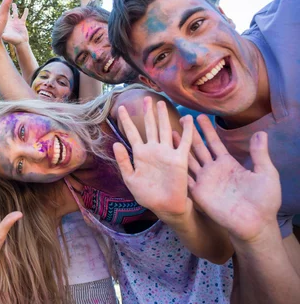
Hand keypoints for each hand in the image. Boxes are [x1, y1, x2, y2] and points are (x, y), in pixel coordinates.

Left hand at [2, 4, 28, 45]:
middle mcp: (10, 22)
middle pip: (7, 13)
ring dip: (14, 8)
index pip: (1, 15)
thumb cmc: (13, 41)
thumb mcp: (8, 37)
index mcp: (5, 24)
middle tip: (3, 1)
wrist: (21, 43)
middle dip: (5, 8)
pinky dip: (25, 12)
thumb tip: (2, 35)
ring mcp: (16, 22)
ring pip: (15, 13)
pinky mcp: (22, 23)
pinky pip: (24, 16)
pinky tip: (26, 8)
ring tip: (14, 3)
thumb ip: (5, 36)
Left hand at [113, 97, 193, 220]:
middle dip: (147, 112)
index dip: (126, 120)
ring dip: (163, 117)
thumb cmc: (147, 195)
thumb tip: (116, 143)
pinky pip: (185, 142)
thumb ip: (123, 161)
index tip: (120, 107)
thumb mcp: (130, 179)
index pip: (131, 133)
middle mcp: (153, 150)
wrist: (165, 206)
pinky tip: (188, 119)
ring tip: (161, 102)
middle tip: (146, 98)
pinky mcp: (179, 159)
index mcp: (140, 154)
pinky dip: (187, 130)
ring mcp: (167, 153)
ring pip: (165, 129)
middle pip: (150, 126)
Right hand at [181, 115, 280, 242]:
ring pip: (188, 160)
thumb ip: (260, 154)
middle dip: (190, 134)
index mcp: (228, 164)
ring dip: (180, 148)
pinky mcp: (198, 193)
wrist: (256, 223)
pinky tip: (168, 158)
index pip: (214, 143)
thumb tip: (261, 133)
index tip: (200, 116)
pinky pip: (185, 179)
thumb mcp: (266, 173)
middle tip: (181, 119)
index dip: (207, 130)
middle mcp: (213, 170)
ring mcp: (204, 181)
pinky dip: (177, 169)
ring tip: (170, 134)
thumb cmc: (264, 200)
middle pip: (198, 148)